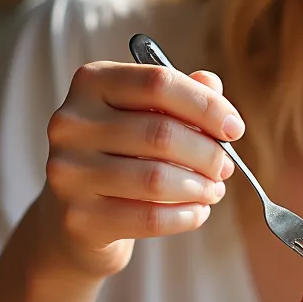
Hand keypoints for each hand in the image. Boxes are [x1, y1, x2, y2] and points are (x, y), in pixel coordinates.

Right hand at [36, 61, 243, 277]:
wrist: (76, 216)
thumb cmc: (122, 154)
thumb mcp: (147, 115)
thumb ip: (180, 95)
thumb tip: (213, 84)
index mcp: (92, 83)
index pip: (159, 83)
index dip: (206, 106)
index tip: (234, 129)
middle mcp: (71, 123)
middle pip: (161, 134)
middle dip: (208, 153)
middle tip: (225, 166)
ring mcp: (68, 172)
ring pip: (156, 178)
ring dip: (200, 187)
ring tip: (214, 190)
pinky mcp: (79, 218)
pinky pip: (149, 218)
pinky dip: (186, 216)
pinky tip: (198, 212)